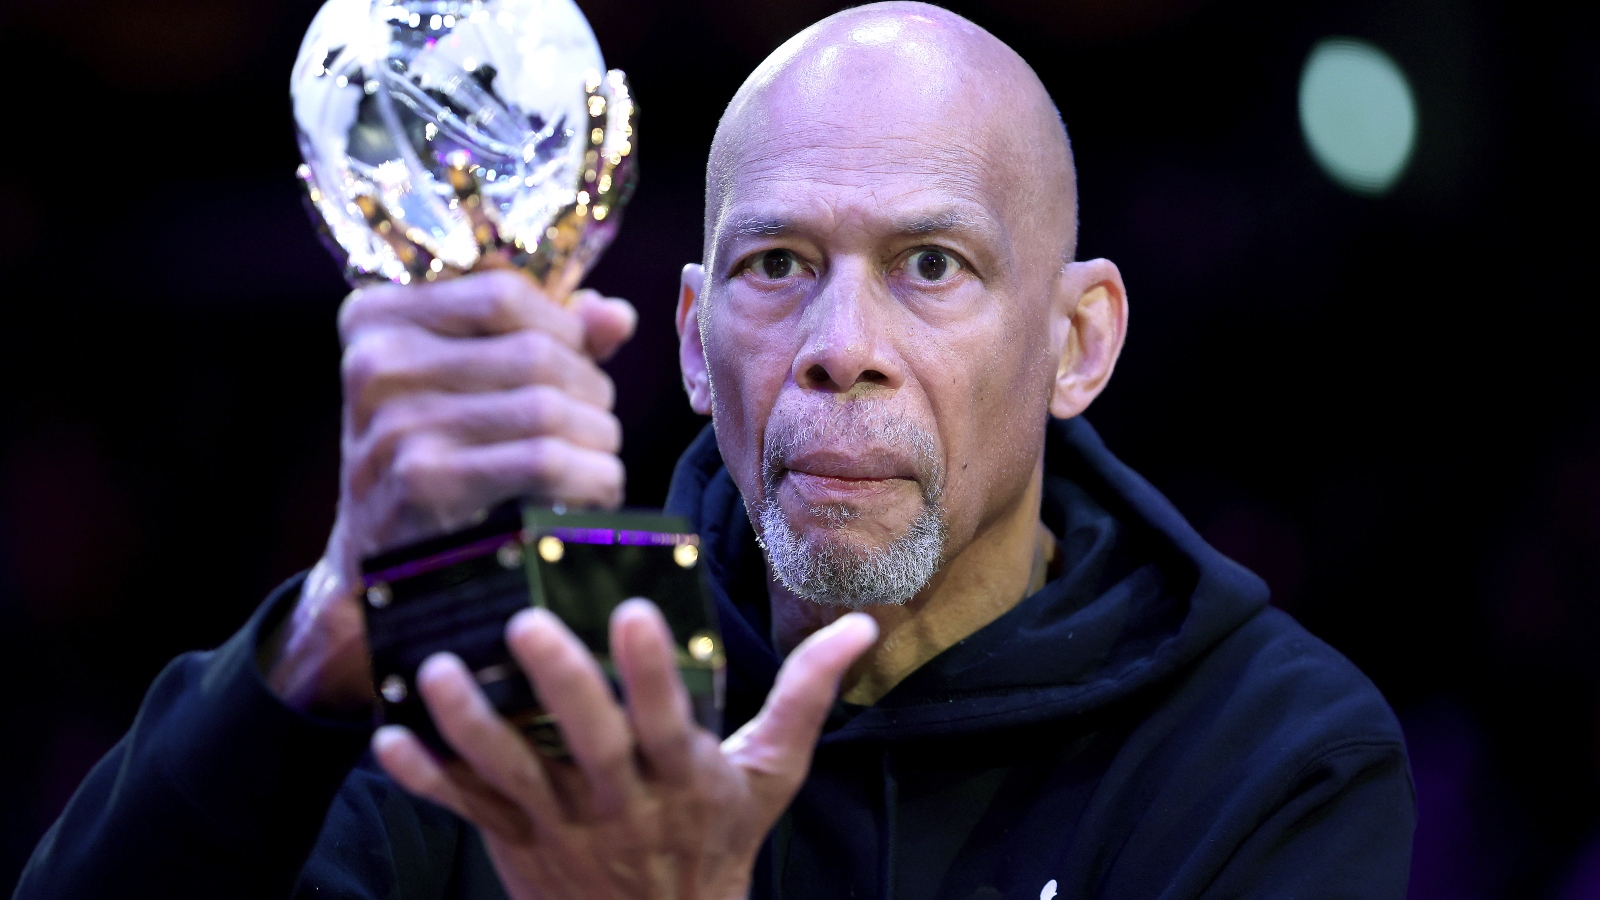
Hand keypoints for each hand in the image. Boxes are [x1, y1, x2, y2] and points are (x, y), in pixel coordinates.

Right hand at [266, 270, 637, 712]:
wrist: (377, 561)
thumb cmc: (436, 453)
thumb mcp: (468, 379)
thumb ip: (543, 333)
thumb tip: (615, 315)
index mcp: (377, 318)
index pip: (502, 292)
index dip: (564, 326)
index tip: (579, 360)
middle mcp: (376, 363)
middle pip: (536, 353)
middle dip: (590, 390)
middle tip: (597, 423)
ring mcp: (395, 425)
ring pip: (549, 408)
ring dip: (598, 438)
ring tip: (599, 458)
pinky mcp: (424, 484)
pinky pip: (544, 463)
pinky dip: (591, 476)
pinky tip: (595, 489)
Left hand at [373, 600, 877, 899]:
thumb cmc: (719, 842)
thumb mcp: (770, 773)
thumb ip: (804, 695)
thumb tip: (860, 627)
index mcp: (684, 777)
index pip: (668, 721)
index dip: (652, 671)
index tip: (634, 611)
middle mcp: (620, 802)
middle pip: (586, 742)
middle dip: (559, 685)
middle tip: (525, 625)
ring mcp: (560, 826)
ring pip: (510, 774)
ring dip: (470, 727)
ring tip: (436, 671)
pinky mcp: (515, 843)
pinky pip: (465, 811)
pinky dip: (425, 780)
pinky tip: (387, 739)